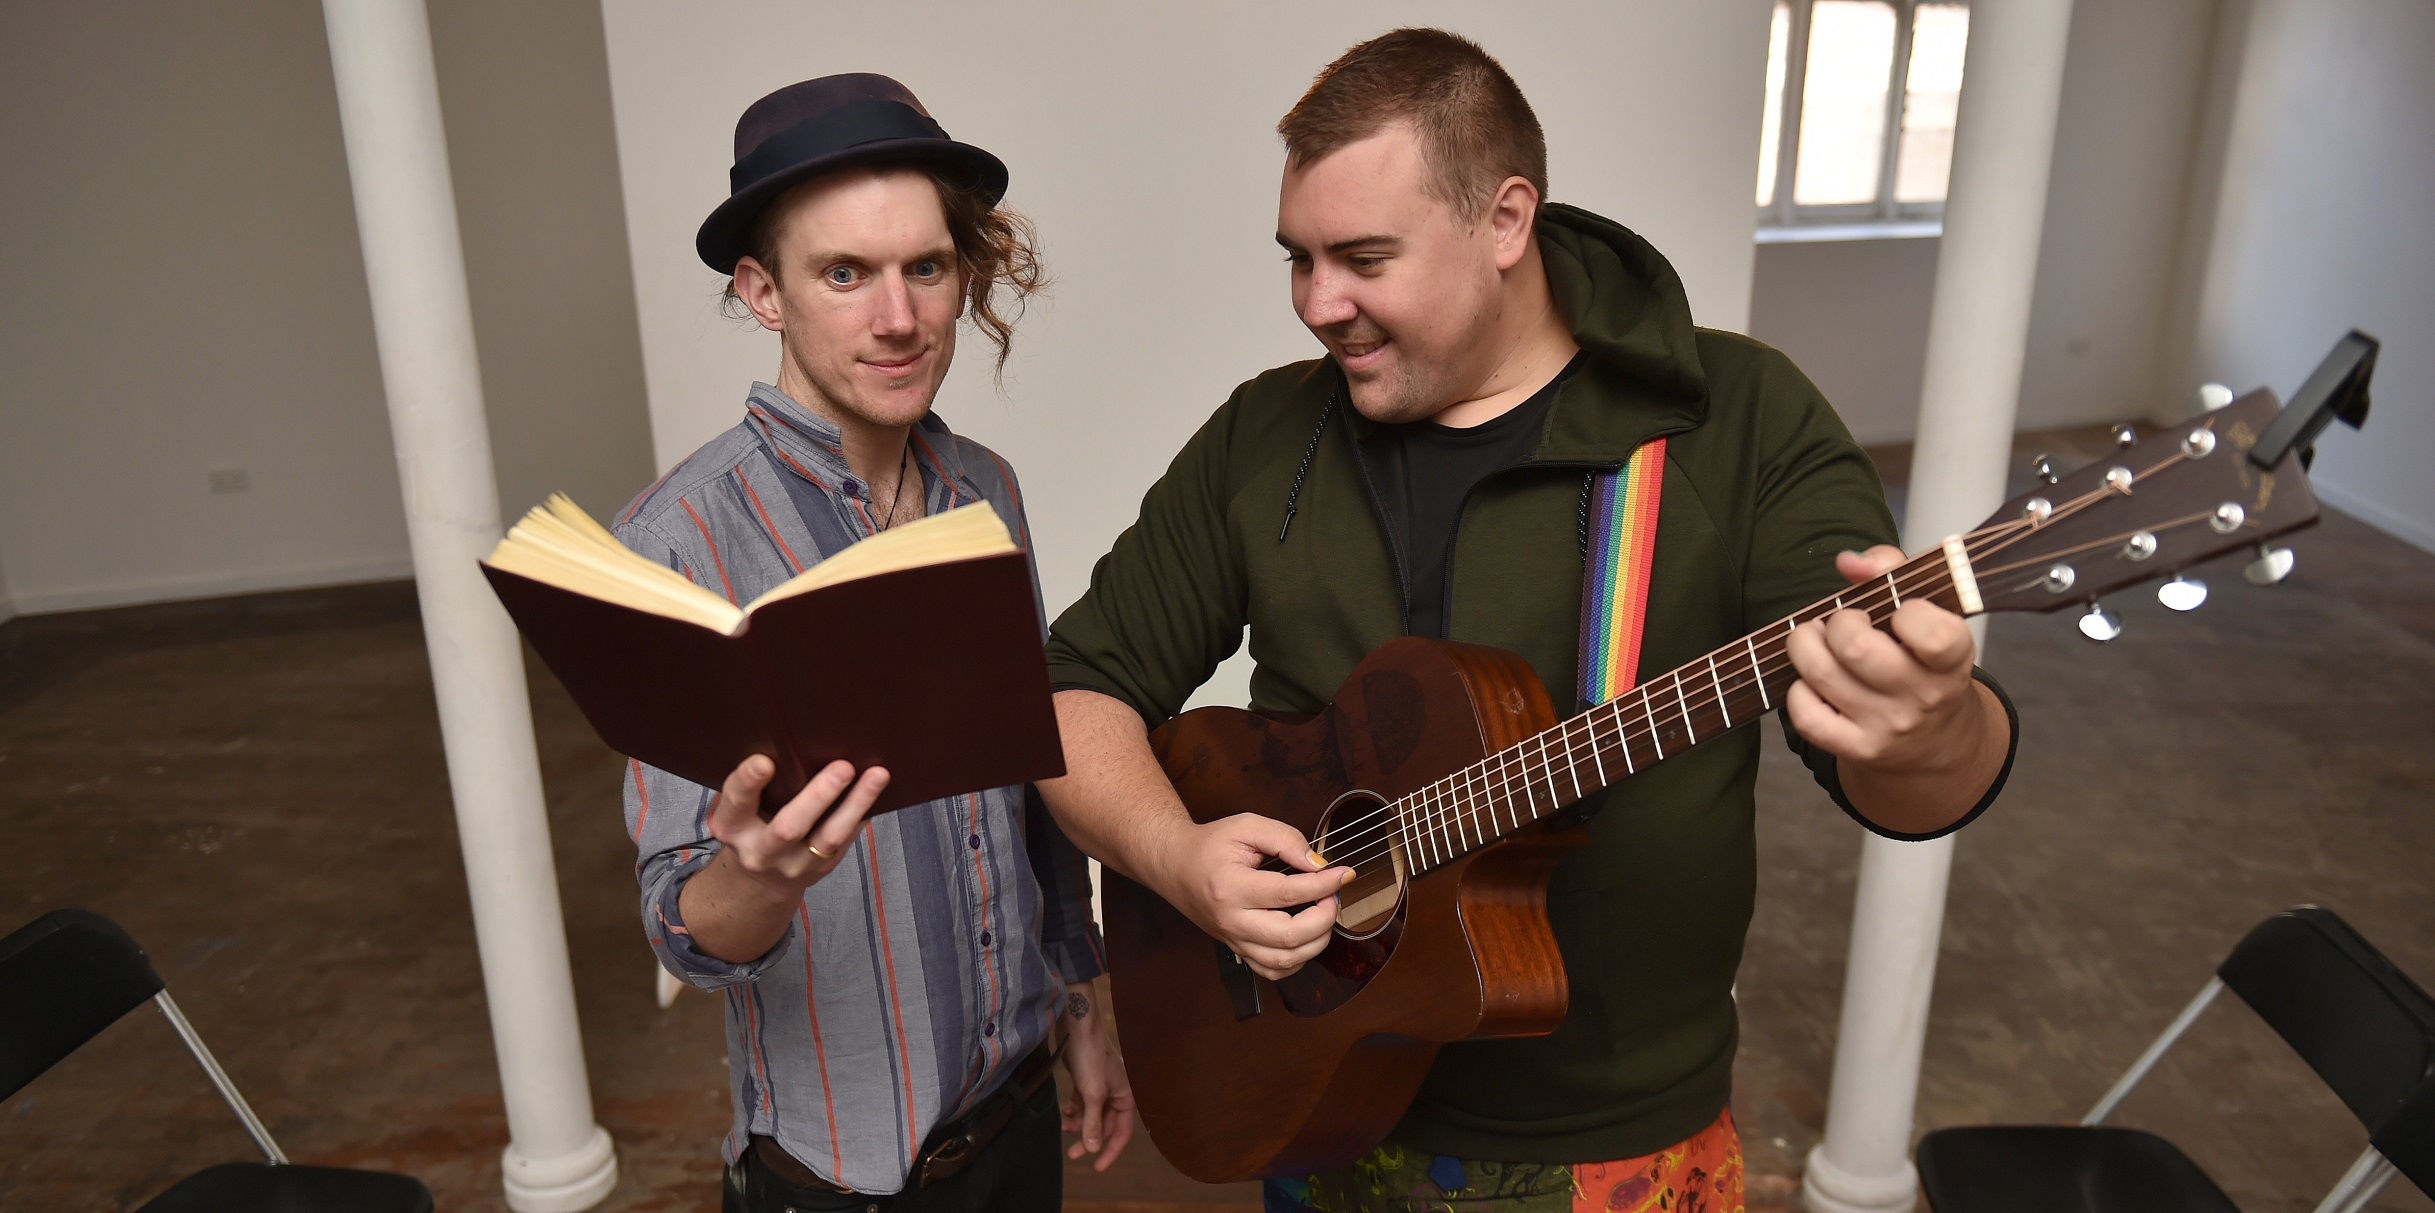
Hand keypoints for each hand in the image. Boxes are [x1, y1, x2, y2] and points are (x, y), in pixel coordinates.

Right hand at [677, 755, 891, 963]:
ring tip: (877, 775)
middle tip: (843, 767)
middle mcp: (759, 851)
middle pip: (788, 827)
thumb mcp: (740, 807)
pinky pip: (847, 839)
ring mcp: (793, 864)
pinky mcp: (822, 867)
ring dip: (856, 804)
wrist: (762, 878)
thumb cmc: (753, 822)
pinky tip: (879, 789)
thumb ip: (757, 783)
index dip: (748, 782)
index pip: (736, 802)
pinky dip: (863, 812)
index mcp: (731, 826)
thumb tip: (798, 737)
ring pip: (829, 837)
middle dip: (818, 796)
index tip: (764, 761)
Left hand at [1056, 983, 1134, 1170]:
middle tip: (1072, 1155)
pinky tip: (1065, 1112)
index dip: (1110, 1151)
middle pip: (1105, 1125)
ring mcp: (1103, 1086)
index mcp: (1126, 1097)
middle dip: (1089, 1139)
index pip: (1122, 1133)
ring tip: (1063, 1128)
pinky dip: (1075, 1110)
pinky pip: (1084, 1103)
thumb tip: (1092, 1148)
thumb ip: (1092, 1123)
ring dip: (1079, 1124)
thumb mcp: (1092, 1095)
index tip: (1096, 1167)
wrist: (1077, 1027)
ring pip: (1092, 1115)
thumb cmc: (1090, 1058)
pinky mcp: (1089, 1080)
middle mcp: (1117, 1093)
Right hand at [1151, 813, 1350, 980]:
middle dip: (1324, 917)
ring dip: (1317, 942)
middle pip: (1289, 936)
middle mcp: (1232, 920)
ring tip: (1323, 914)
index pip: (1288, 893)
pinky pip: (1272, 971)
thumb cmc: (1210, 845)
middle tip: (1333, 895)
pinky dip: (1298, 960)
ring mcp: (1234, 940)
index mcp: (1231, 887)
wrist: (1175, 866)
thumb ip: (1285, 839)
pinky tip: (1306, 937)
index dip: (1324, 884)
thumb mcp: (1246, 826)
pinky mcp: (1237, 949)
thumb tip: (1318, 864)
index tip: (1344, 874)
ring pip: (1284, 961)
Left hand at [1784, 545, 2006, 832]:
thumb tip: (1849, 562)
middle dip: (1837, 622)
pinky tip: (1813, 681)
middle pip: (1855, 648)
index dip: (1905, 611)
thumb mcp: (1927, 611)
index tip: (1897, 611)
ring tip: (1814, 639)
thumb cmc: (1922, 658)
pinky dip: (1799, 690)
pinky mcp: (1859, 749)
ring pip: (1822, 674)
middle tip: (1842, 623)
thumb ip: (1891, 570)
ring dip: (1804, 645)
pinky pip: (1807, 716)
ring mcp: (1891, 726)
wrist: (1934, 739)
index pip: (1932, 635)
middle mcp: (1925, 695)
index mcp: (1953, 657)